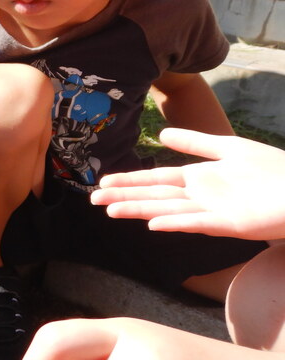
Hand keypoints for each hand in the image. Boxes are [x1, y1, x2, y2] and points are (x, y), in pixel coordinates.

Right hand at [91, 128, 284, 239]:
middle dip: (124, 197)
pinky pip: (197, 223)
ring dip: (140, 210)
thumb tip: (160, 134)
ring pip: (167, 210)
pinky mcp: (230, 225)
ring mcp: (213, 211)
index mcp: (199, 178)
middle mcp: (200, 196)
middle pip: (155, 195)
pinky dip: (174, 223)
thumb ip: (195, 142)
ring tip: (112, 211)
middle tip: (94, 200)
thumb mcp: (229, 148)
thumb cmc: (273, 170)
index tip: (103, 183)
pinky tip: (153, 224)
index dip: (130, 180)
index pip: (156, 179)